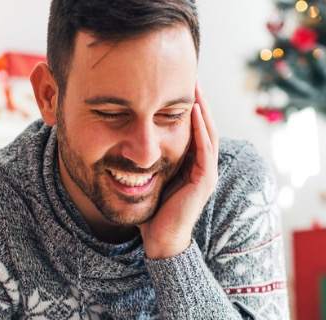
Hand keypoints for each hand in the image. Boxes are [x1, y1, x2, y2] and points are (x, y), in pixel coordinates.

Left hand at [138, 81, 218, 258]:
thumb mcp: (144, 178)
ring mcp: (206, 172)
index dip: (185, 103)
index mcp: (189, 163)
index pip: (191, 125)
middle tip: (188, 72)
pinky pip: (205, 148)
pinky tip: (194, 110)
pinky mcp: (205, 181)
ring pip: (207, 131)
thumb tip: (118, 143)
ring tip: (194, 84)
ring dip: (201, 106)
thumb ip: (140, 161)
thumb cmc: (150, 214)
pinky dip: (200, 128)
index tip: (174, 80)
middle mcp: (202, 164)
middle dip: (196, 98)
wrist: (160, 242)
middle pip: (202, 123)